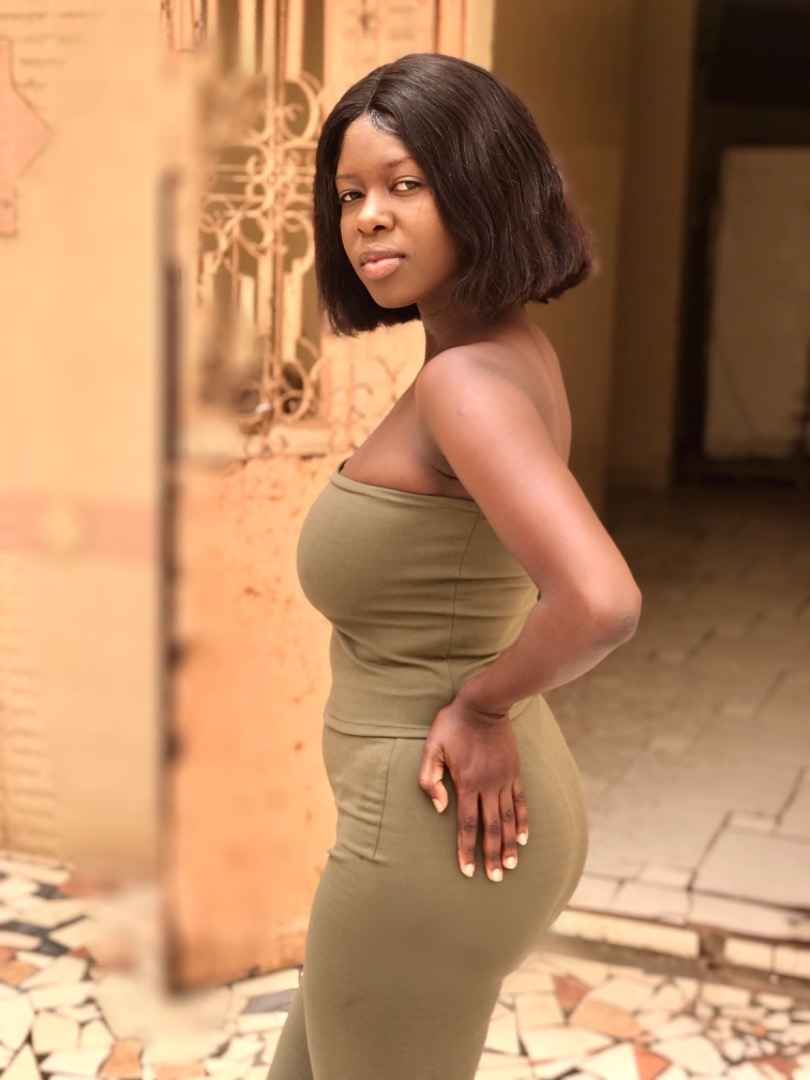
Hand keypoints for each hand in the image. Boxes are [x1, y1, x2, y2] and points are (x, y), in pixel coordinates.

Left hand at [418, 694, 528, 880]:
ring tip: (510, 866)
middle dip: (491, 855)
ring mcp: (504, 779)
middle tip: (495, 878)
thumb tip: (439, 807)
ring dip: (508, 844)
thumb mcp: (431, 747)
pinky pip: (520, 802)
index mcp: (466, 783)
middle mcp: (488, 785)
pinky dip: (522, 822)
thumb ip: (429, 778)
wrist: (483, 704)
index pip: (467, 825)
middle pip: (490, 828)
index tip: (468, 872)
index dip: (467, 850)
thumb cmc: (452, 724)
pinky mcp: (515, 772)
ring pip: (508, 819)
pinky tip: (523, 838)